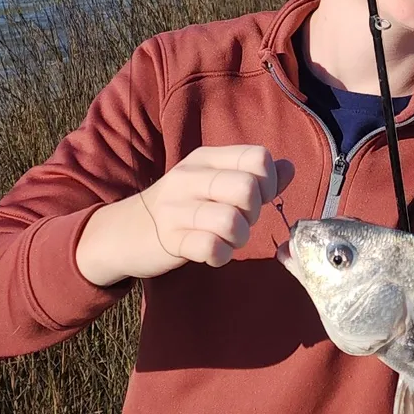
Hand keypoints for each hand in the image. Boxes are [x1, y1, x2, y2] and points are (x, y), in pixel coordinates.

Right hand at [75, 145, 294, 283]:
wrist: (124, 231)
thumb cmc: (181, 207)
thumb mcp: (213, 183)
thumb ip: (253, 176)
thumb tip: (289, 168)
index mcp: (205, 159)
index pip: (257, 157)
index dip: (269, 182)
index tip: (257, 198)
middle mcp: (189, 178)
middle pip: (248, 189)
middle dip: (254, 213)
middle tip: (240, 222)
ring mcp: (177, 208)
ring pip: (232, 221)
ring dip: (239, 238)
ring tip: (227, 240)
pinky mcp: (169, 239)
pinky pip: (211, 249)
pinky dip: (221, 256)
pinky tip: (213, 253)